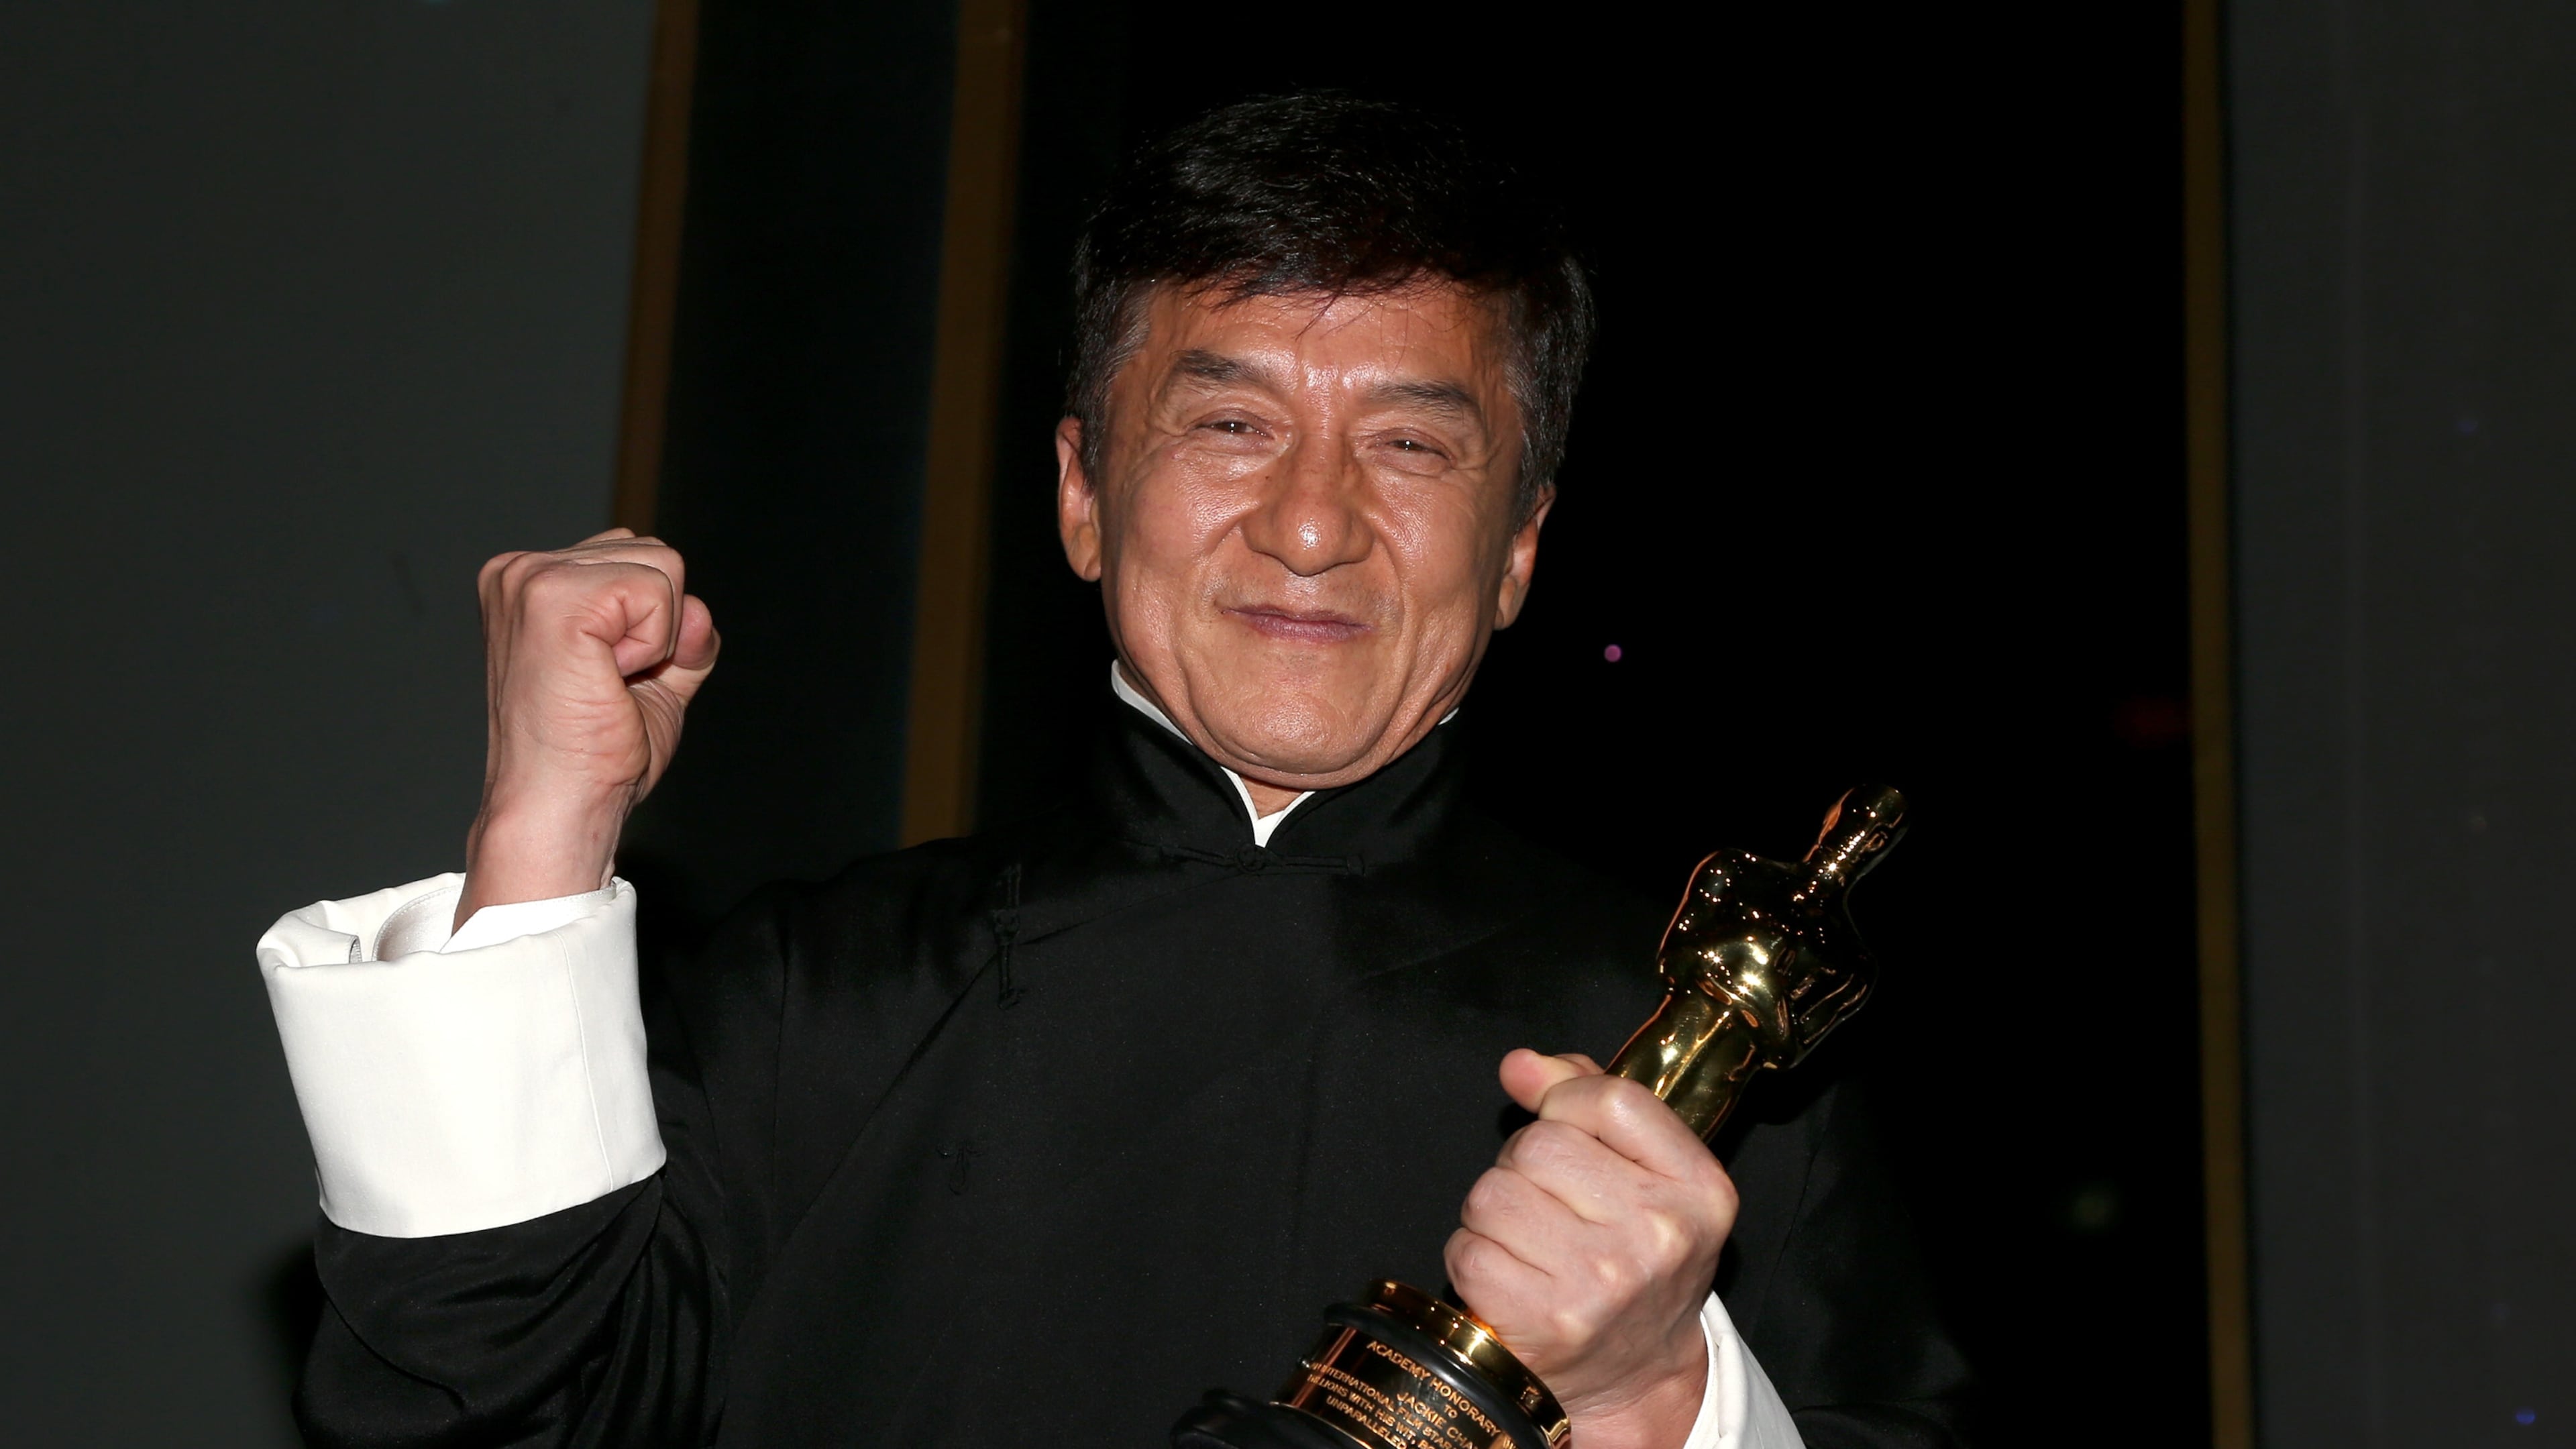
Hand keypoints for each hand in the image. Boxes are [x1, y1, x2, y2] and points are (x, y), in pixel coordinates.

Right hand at [456, 528, 717, 927]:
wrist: (561, 807)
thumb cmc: (594, 757)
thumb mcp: (655, 680)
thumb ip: (682, 635)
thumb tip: (697, 608)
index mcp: (532, 582)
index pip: (638, 559)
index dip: (652, 626)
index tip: (608, 680)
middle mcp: (521, 570)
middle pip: (655, 554)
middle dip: (659, 627)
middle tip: (609, 685)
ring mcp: (530, 577)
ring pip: (662, 566)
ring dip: (655, 638)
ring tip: (604, 682)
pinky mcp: (551, 597)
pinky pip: (655, 591)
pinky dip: (653, 645)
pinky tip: (606, 679)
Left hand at [1445, 1049, 1735, 1448]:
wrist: (1636, 1374)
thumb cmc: (1636, 1259)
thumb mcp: (1645, 1174)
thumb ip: (1588, 1099)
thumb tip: (1519, 1065)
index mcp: (1698, 1189)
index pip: (1610, 1099)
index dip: (1566, 1101)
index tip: (1563, 1125)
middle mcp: (1658, 1234)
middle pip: (1539, 1143)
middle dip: (1525, 1165)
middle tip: (1551, 1205)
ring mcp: (1601, 1281)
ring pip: (1492, 1193)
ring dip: (1494, 1212)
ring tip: (1531, 1243)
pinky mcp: (1544, 1319)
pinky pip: (1467, 1249)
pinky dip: (1474, 1258)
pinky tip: (1511, 1277)